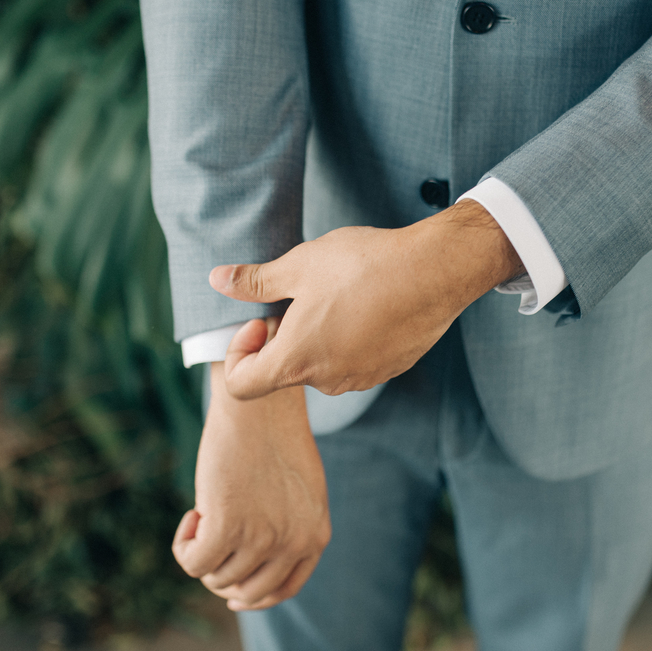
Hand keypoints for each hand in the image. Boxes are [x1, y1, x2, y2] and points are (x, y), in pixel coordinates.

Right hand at [172, 335, 329, 610]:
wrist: (259, 403)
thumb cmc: (274, 439)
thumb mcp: (297, 489)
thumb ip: (288, 527)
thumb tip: (250, 574)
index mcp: (315, 535)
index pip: (285, 588)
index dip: (255, 596)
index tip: (232, 592)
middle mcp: (293, 542)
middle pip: (247, 591)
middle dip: (222, 576)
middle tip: (208, 545)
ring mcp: (262, 537)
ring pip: (216, 577)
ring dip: (203, 552)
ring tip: (205, 512)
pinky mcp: (226, 527)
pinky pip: (192, 562)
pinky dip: (184, 545)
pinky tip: (193, 512)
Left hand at [211, 200, 522, 399]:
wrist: (434, 271)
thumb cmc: (364, 266)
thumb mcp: (299, 265)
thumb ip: (254, 282)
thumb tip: (217, 280)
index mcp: (296, 359)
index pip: (242, 385)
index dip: (240, 351)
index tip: (263, 317)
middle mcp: (327, 380)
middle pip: (285, 371)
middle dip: (284, 336)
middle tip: (303, 295)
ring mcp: (361, 378)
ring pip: (321, 365)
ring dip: (318, 337)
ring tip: (338, 295)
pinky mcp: (388, 369)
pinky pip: (354, 361)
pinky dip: (350, 339)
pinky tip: (367, 304)